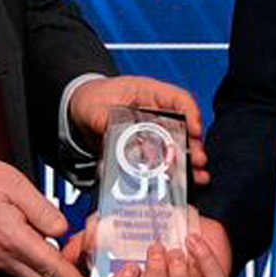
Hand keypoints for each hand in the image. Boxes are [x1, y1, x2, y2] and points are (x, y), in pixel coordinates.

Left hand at [67, 74, 211, 183]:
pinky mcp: (146, 149)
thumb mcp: (94, 109)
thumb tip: (119, 137)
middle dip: (192, 144)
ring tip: (196, 176)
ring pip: (176, 145)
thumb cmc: (91, 101)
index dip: (190, 113)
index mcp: (147, 93)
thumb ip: (106, 122)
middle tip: (197, 160)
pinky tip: (180, 183)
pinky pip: (161, 159)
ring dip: (186, 161)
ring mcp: (153, 131)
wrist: (78, 111)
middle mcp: (155, 112)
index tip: (195, 131)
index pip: (178, 98)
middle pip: (182, 126)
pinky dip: (171, 171)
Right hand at [68, 211, 231, 276]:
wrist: (196, 228)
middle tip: (155, 249)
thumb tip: (70, 249)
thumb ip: (93, 239)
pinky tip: (195, 243)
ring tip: (176, 249)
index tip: (125, 268)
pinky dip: (206, 263)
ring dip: (178, 276)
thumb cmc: (156, 233)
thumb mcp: (120, 230)